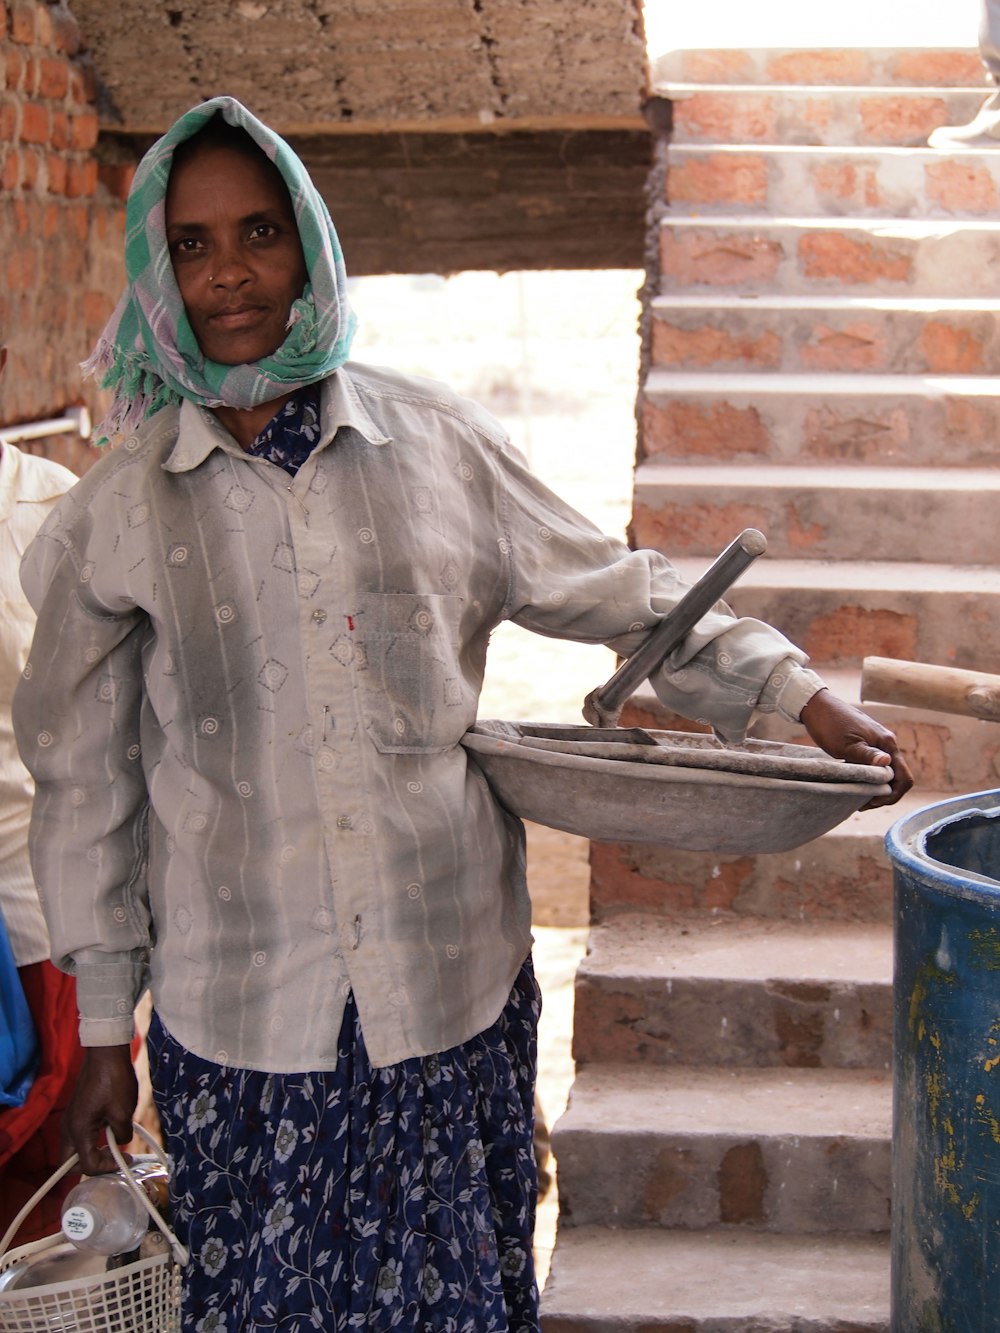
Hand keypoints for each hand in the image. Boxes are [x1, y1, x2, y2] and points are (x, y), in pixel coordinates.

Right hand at [63, 1045, 137, 1174]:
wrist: (106, 1053)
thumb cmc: (114, 1080)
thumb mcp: (123, 1112)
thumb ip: (122, 1135)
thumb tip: (121, 1142)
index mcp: (78, 1131)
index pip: (87, 1165)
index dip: (107, 1167)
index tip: (124, 1159)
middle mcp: (68, 1128)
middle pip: (70, 1164)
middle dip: (91, 1166)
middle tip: (112, 1158)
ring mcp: (70, 1119)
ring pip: (74, 1150)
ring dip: (91, 1153)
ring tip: (114, 1145)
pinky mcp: (75, 1112)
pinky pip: (79, 1136)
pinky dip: (91, 1141)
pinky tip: (110, 1130)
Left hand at [799, 688, 912, 808]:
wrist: (817, 706)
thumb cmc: (831, 724)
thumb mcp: (847, 745)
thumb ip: (867, 756)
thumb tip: (886, 763)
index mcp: (887, 743)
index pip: (904, 777)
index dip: (892, 795)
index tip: (872, 802)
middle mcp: (887, 744)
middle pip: (896, 778)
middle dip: (883, 794)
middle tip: (862, 804)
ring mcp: (877, 745)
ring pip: (884, 774)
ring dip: (875, 787)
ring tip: (857, 797)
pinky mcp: (867, 746)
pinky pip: (874, 767)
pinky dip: (867, 778)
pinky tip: (853, 785)